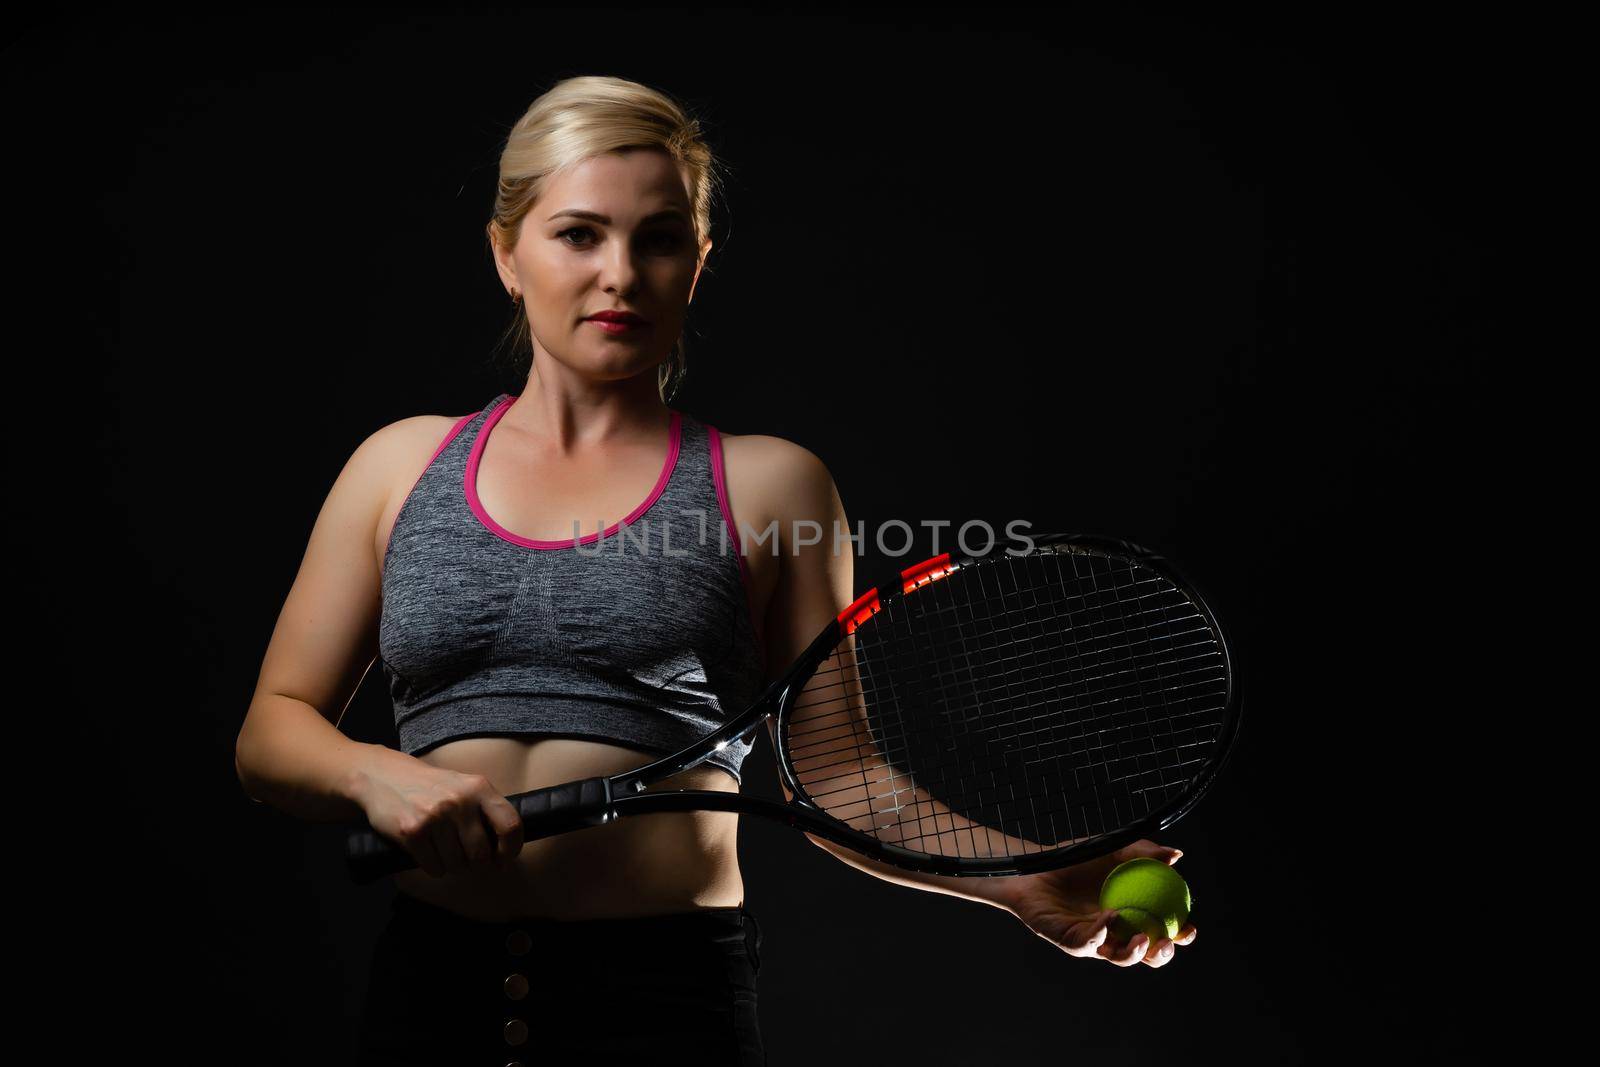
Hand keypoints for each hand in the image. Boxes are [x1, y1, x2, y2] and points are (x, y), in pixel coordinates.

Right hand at [352, 747, 524, 877]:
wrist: (383, 776)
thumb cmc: (430, 787)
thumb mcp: (463, 786)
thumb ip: (484, 810)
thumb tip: (506, 848)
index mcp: (479, 787)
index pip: (510, 825)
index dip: (510, 849)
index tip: (503, 861)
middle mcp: (460, 800)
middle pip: (481, 853)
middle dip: (476, 865)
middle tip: (467, 861)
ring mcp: (435, 816)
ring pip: (457, 864)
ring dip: (452, 866)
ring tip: (443, 851)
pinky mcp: (413, 831)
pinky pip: (434, 867)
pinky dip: (433, 867)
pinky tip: (427, 854)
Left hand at [991, 840, 1196, 967]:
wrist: (1036, 865)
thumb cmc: (1074, 860)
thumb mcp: (1112, 850)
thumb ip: (1142, 852)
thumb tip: (1176, 856)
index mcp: (1130, 916)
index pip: (1161, 932)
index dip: (1179, 936)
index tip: (1190, 927)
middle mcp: (1114, 934)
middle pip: (1144, 955)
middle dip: (1161, 955)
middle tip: (1168, 942)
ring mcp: (1092, 941)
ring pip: (1118, 957)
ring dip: (1134, 953)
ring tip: (1143, 939)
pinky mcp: (1069, 941)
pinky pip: (1088, 944)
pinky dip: (1101, 934)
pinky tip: (1110, 918)